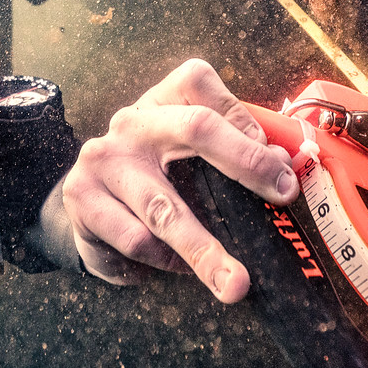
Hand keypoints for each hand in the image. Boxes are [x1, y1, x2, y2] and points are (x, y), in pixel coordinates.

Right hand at [61, 59, 296, 302]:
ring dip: (205, 251)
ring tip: (235, 284)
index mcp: (162, 102)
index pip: (200, 83)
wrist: (89, 210)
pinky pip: (137, 239)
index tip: (279, 162)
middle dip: (246, 162)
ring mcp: (102, 158)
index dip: (243, 117)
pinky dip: (164, 261)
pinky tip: (175, 266)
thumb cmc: (154, 179)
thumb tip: (285, 168)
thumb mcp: (190, 160)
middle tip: (284, 196)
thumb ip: (235, 156)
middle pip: (196, 127)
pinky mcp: (82, 198)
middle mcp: (131, 122)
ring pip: (165, 207)